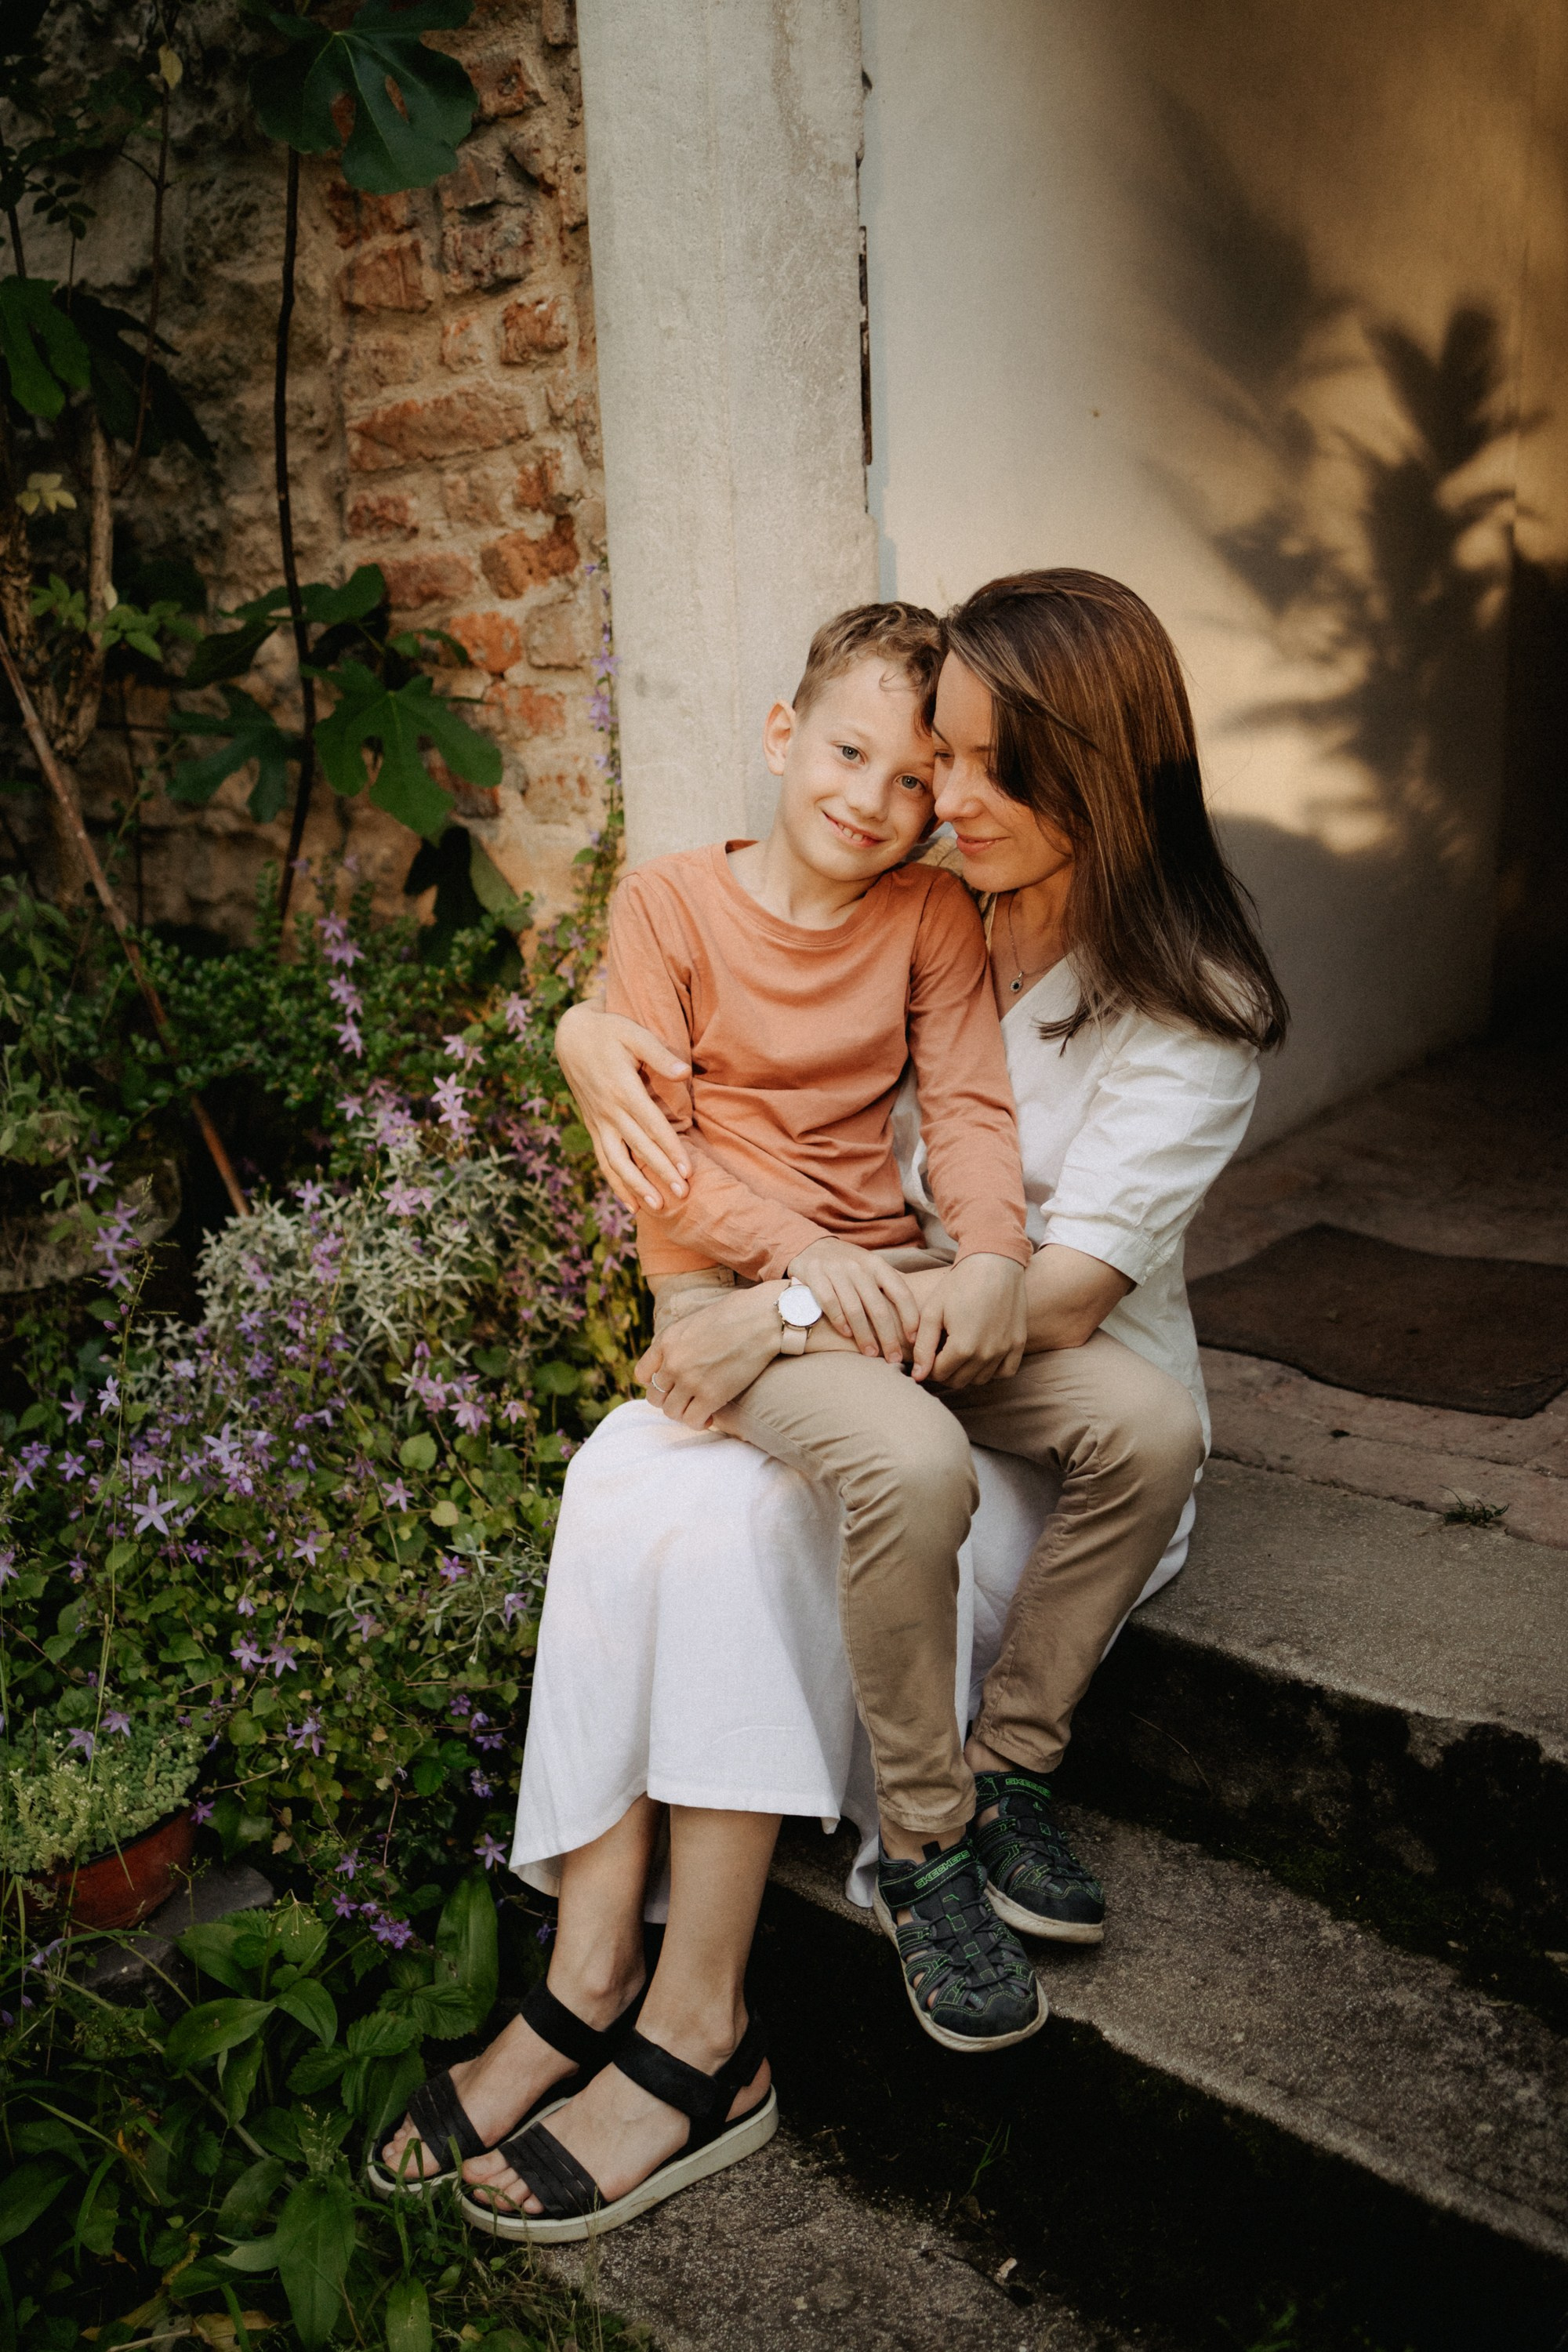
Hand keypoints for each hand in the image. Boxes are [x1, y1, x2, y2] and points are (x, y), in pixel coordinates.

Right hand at [553, 1003, 691, 1212]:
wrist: (571, 1035)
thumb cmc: (609, 1031)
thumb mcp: (633, 1033)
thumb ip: (659, 1054)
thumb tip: (684, 1073)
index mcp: (622, 1089)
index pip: (651, 1126)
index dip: (670, 1149)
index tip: (688, 1170)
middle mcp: (608, 1111)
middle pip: (638, 1148)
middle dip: (660, 1173)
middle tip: (683, 1195)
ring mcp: (598, 1122)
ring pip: (617, 1161)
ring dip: (637, 1186)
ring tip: (658, 1208)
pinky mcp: (593, 1126)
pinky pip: (603, 1160)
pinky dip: (616, 1184)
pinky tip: (632, 1205)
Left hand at [635, 1285, 786, 1426]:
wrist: (761, 1318)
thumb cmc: (735, 1315)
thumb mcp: (695, 1322)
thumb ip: (680, 1343)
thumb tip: (679, 1360)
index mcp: (666, 1342)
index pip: (642, 1374)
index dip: (655, 1383)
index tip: (670, 1385)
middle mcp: (673, 1363)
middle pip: (654, 1397)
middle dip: (669, 1400)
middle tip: (687, 1399)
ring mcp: (690, 1380)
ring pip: (671, 1412)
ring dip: (683, 1413)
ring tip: (698, 1409)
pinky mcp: (711, 1395)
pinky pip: (692, 1420)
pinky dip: (699, 1422)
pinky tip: (709, 1417)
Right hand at [784, 1238, 919, 1362]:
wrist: (812, 1246)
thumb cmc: (848, 1265)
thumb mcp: (871, 1267)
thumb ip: (887, 1286)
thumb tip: (916, 1317)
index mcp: (877, 1265)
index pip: (900, 1292)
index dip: (910, 1317)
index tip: (914, 1339)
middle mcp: (858, 1267)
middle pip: (878, 1307)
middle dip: (888, 1337)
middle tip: (894, 1358)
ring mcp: (835, 1271)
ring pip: (855, 1309)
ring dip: (865, 1335)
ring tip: (871, 1353)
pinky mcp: (815, 1276)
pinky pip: (830, 1302)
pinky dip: (839, 1320)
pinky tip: (846, 1334)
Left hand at [911, 1254, 1026, 1387]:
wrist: (994, 1263)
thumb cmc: (959, 1285)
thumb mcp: (933, 1312)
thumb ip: (923, 1347)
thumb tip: (917, 1376)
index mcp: (963, 1347)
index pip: (938, 1374)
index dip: (928, 1365)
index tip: (927, 1351)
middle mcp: (986, 1354)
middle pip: (958, 1381)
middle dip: (944, 1371)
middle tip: (940, 1352)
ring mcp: (1005, 1350)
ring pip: (980, 1380)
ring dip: (966, 1372)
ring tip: (959, 1351)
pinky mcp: (1019, 1344)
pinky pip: (1005, 1372)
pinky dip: (992, 1370)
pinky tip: (982, 1355)